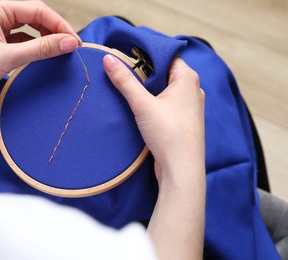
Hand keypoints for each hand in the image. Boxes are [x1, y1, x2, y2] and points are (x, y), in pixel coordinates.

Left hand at [0, 0, 81, 111]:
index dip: (59, 24)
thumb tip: (68, 42)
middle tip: (70, 46)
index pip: (38, 9)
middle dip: (55, 30)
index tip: (74, 41)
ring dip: (46, 38)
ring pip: (31, 28)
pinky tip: (43, 56)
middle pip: (36, 16)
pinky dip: (36, 47)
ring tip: (59, 51)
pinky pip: (24, 40)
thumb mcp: (9, 58)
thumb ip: (41, 48)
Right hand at [103, 55, 204, 182]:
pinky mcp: (182, 120)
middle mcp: (192, 89)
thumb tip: (108, 59)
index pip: (167, 55)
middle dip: (144, 70)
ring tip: (126, 84)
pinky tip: (138, 103)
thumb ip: (125, 81)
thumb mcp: (143, 104)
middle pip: (165, 71)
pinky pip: (166, 101)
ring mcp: (188, 106)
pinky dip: (152, 99)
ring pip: (164, 87)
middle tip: (122, 67)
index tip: (126, 51)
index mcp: (188, 78)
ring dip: (147, 86)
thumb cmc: (168, 133)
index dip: (147, 52)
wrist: (181, 170)